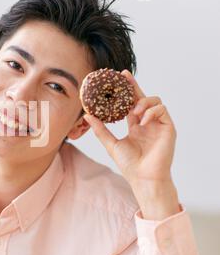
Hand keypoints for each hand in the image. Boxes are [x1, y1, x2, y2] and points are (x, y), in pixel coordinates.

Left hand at [84, 70, 180, 219]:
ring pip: (155, 101)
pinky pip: (162, 110)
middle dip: (134, 86)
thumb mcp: (111, 144)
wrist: (143, 178)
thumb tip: (87, 115)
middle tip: (124, 76)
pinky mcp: (168, 128)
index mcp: (135, 125)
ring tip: (133, 112)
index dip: (126, 90)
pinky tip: (141, 121)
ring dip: (142, 102)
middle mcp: (148, 122)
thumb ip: (100, 129)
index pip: (131, 103)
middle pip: (143, 98)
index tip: (118, 78)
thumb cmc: (129, 164)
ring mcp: (158, 124)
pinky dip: (151, 112)